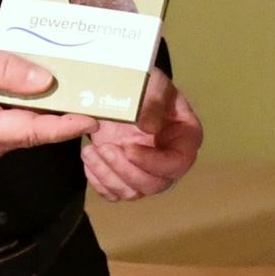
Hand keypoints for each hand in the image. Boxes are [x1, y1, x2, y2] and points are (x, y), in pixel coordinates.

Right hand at [0, 39, 101, 167]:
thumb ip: (5, 68)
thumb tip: (45, 81)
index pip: (29, 131)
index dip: (64, 126)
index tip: (92, 118)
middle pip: (33, 133)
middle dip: (64, 117)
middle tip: (95, 99)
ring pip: (27, 133)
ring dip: (50, 115)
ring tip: (77, 93)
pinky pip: (18, 132)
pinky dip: (34, 115)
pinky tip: (49, 97)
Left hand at [81, 68, 202, 201]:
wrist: (118, 87)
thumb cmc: (143, 83)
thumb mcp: (151, 83)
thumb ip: (153, 102)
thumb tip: (150, 128)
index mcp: (185, 138)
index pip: (178, 163)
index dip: (153, 162)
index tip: (129, 148)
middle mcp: (169, 161)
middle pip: (154, 185)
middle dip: (126, 170)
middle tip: (105, 148)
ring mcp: (146, 172)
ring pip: (132, 192)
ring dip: (108, 175)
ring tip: (90, 150)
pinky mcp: (124, 177)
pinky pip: (113, 193)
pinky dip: (98, 180)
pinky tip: (89, 158)